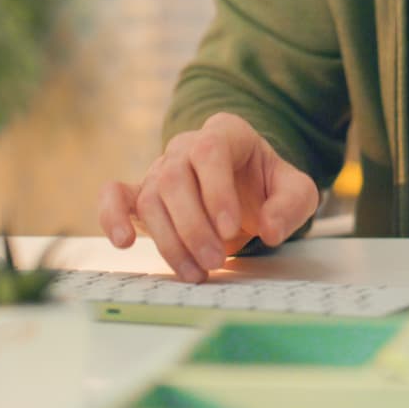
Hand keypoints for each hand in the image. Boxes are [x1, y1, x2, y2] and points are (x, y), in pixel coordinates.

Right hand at [98, 112, 318, 281]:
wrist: (247, 192)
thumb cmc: (268, 187)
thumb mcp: (297, 192)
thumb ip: (291, 206)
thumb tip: (271, 229)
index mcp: (226, 134)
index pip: (210, 150)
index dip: (216, 190)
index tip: (230, 228)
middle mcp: (186, 147)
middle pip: (174, 178)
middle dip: (193, 227)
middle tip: (216, 261)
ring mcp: (161, 169)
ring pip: (150, 199)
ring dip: (170, 241)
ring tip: (196, 273)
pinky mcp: (142, 194)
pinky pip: (115, 196)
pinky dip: (111, 217)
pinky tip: (123, 242)